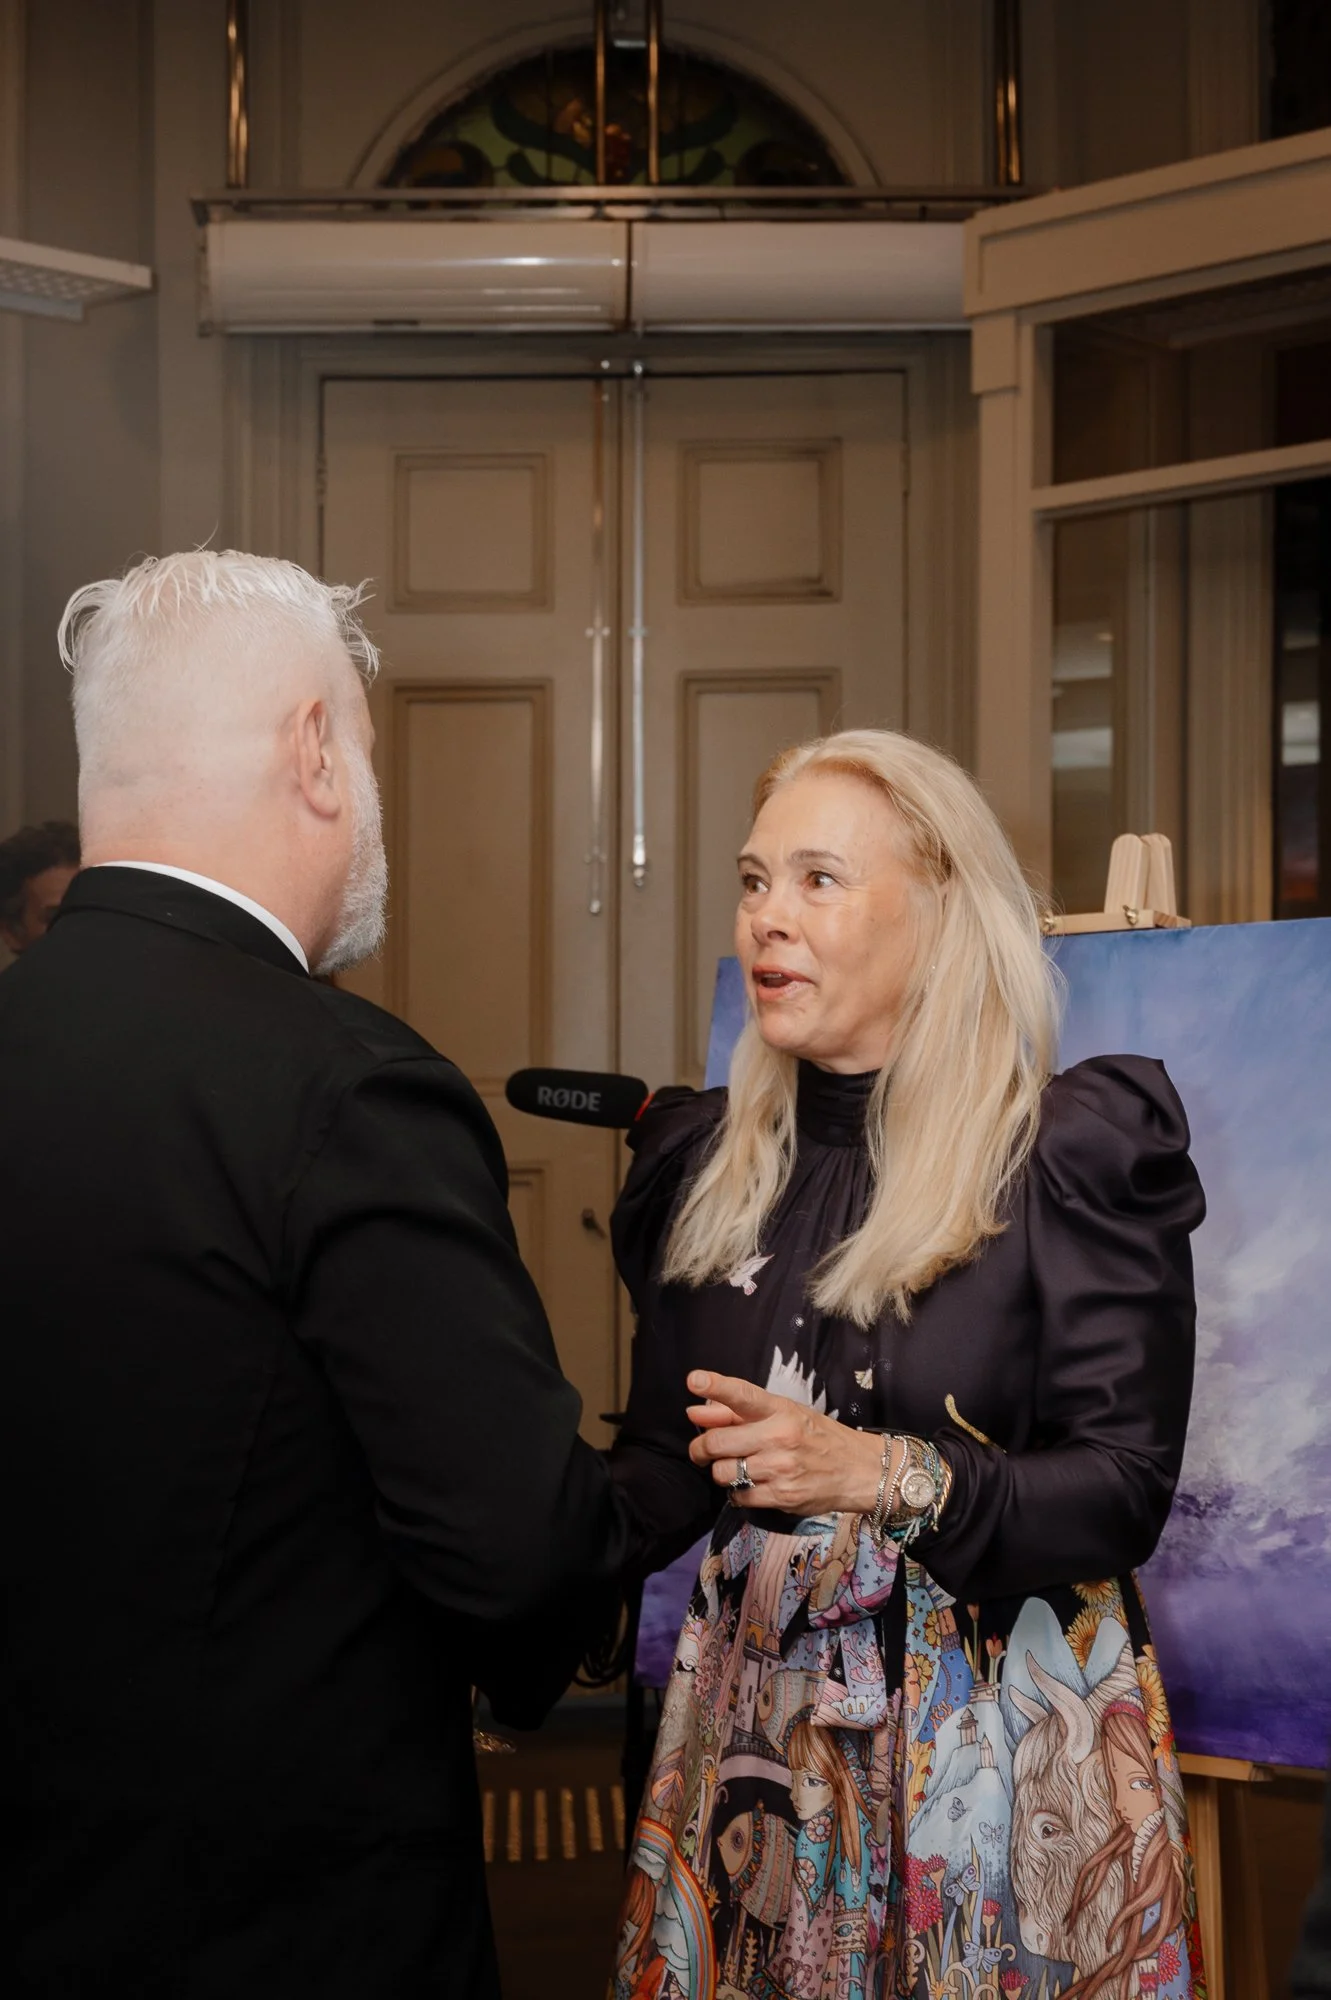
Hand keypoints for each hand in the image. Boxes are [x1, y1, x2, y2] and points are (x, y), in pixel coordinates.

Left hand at [685, 1370, 899, 1516]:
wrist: (858, 1469)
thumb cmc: (817, 1437)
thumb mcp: (785, 1414)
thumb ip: (737, 1413)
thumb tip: (694, 1414)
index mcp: (780, 1409)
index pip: (743, 1394)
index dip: (716, 1386)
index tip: (694, 1380)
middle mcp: (779, 1436)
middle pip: (717, 1442)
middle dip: (701, 1448)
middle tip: (702, 1451)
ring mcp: (781, 1467)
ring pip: (723, 1472)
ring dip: (722, 1472)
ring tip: (737, 1468)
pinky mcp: (783, 1496)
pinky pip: (739, 1496)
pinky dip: (738, 1493)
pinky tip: (751, 1485)